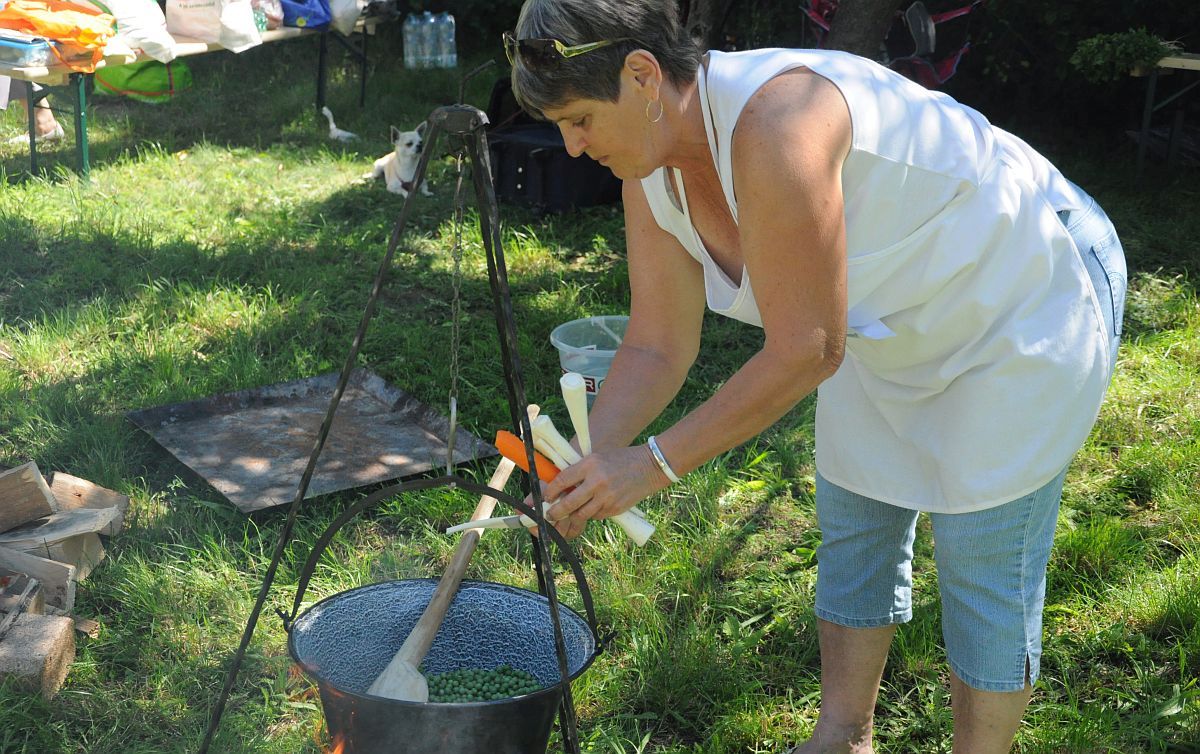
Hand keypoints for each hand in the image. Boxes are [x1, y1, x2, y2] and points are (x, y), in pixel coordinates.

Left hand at [542, 444, 667, 538]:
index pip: (562, 480)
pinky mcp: (615, 508)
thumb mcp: (597, 458)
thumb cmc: (620, 460)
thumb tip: (560, 488)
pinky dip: (591, 515)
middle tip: (550, 514)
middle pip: (569, 503)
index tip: (545, 497)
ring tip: (566, 516)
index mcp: (590, 464)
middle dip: (555, 512)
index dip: (550, 492)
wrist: (649, 466)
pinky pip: (596, 516)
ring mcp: (607, 497)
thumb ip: (580, 471)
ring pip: (581, 514)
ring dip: (572, 516)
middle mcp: (597, 481)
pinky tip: (590, 509)